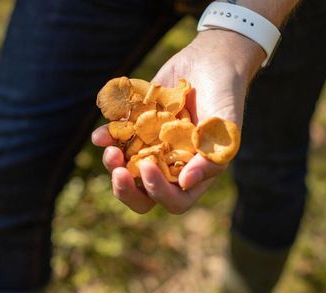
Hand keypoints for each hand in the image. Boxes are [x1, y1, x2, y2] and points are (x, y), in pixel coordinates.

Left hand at [92, 30, 264, 213]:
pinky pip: (117, 139)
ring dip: (112, 165)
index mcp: (194, 172)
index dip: (158, 191)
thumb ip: (210, 157)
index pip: (175, 200)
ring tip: (110, 149)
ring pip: (125, 170)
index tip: (147, 166)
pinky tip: (101, 134)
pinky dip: (106, 138)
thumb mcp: (224, 127)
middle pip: (144, 195)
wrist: (209, 61)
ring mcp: (152, 146)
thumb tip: (184, 183)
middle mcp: (171, 164)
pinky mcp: (137, 126)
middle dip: (127, 190)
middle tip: (118, 173)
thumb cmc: (224, 95)